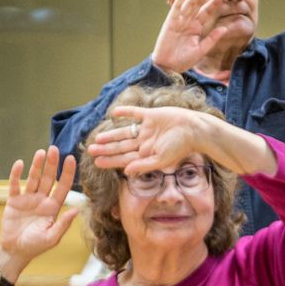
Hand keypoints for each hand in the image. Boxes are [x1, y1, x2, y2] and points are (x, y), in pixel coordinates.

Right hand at [0, 147, 78, 266]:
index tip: (71, 158)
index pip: (63, 186)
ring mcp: (28, 199)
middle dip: (52, 164)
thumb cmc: (36, 246)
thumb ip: (63, 223)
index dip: (67, 173)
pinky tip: (20, 163)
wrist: (15, 251)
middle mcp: (42, 200)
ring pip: (33, 178)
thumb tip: (76, 210)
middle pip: (49, 178)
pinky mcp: (13, 201)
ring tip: (41, 152)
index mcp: (54, 207)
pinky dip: (16, 175)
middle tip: (54, 149)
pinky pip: (15, 185)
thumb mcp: (52, 237)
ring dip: (37, 166)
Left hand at [87, 106, 209, 173]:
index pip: (124, 158)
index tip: (96, 162)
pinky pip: (135, 113)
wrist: (194, 129)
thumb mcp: (161, 160)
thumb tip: (126, 172)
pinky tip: (114, 114)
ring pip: (125, 132)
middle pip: (122, 146)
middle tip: (90, 150)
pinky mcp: (152, 115)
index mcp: (147, 153)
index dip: (110, 160)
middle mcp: (145, 142)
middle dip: (106, 149)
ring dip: (111, 135)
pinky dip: (126, 112)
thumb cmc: (180, 147)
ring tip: (97, 138)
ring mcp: (148, 129)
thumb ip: (143, 166)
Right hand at [152, 0, 228, 72]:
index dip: (213, 3)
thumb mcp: (201, 50)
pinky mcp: (170, 22)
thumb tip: (225, 28)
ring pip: (190, 4)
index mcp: (197, 28)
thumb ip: (212, 39)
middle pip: (199, 5)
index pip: (207, 12)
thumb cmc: (183, 60)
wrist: (168, 67)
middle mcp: (189, 22)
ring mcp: (179, 21)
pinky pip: (176, 8)